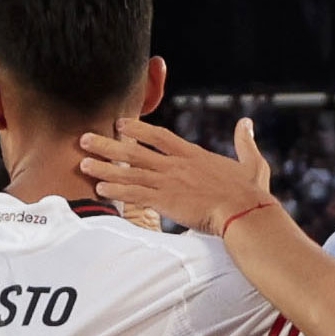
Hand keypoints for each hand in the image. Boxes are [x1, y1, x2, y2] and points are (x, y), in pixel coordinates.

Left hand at [79, 115, 272, 237]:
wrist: (245, 211)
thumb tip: (247, 124)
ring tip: (83, 164)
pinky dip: (116, 191)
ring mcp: (169, 182)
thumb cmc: (250, 193)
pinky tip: (99, 190)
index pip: (160, 136)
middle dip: (108, 145)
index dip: (138, 130)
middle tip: (85, 139)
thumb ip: (245, 142)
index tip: (121, 125)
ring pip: (129, 172)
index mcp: (193, 154)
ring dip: (104, 168)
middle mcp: (176, 165)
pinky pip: (135, 194)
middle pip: (134, 151)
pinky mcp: (166, 201)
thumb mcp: (251, 163)